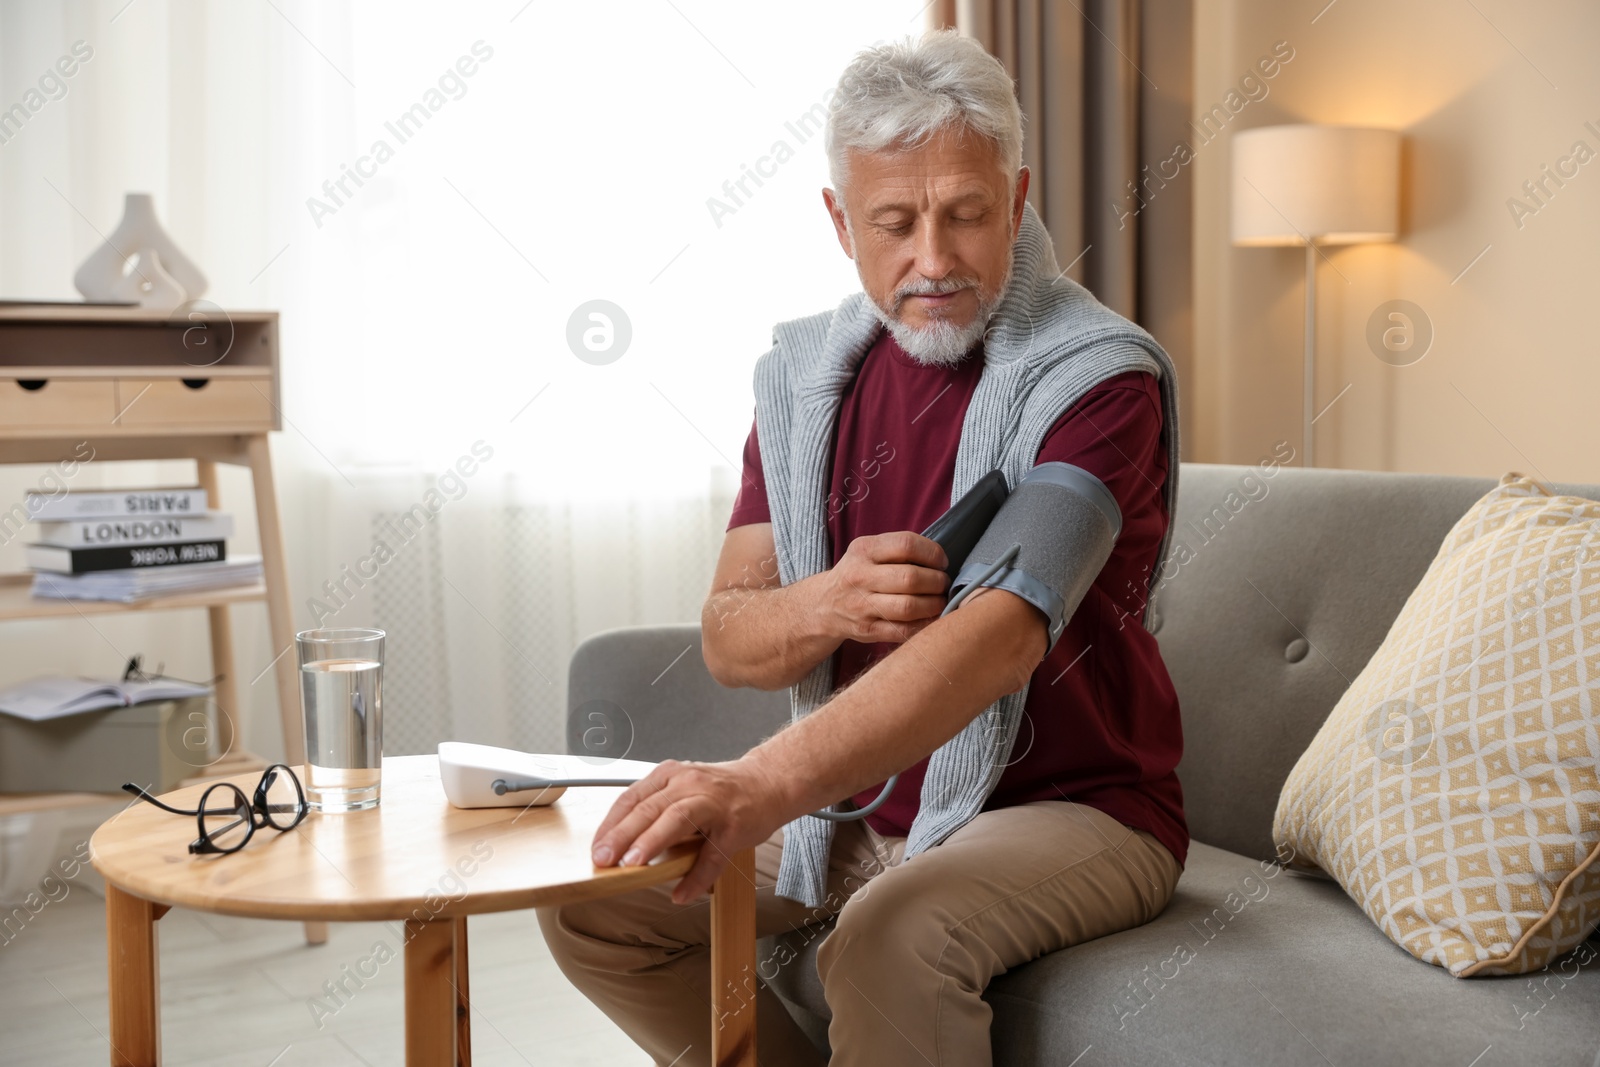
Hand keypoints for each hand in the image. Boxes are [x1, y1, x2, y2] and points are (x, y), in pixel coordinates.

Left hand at [590, 756, 789, 904]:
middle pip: (650, 808)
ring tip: (633, 865)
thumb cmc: (720, 791)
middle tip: (603, 859)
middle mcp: (689, 783)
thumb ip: (656, 810)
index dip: (611, 824)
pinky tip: (682, 894)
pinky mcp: (735, 826)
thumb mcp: (683, 789)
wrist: (768, 783)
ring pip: (677, 819)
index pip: (632, 798)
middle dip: (623, 835)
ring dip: (652, 842)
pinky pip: (713, 854)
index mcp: (671, 775)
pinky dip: (696, 877)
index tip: (596, 848)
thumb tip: (621, 847)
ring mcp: (714, 803)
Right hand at [821, 531, 948, 643]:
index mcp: (863, 550)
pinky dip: (924, 625)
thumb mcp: (868, 551)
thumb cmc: (859, 574)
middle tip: (943, 584)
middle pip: (911, 578)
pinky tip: (930, 618)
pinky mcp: (867, 630)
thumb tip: (940, 559)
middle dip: (937, 581)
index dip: (932, 553)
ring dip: (934, 604)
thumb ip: (898, 549)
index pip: (906, 545)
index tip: (941, 562)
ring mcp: (861, 606)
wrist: (825, 605)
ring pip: (909, 607)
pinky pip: (903, 630)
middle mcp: (860, 576)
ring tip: (939, 601)